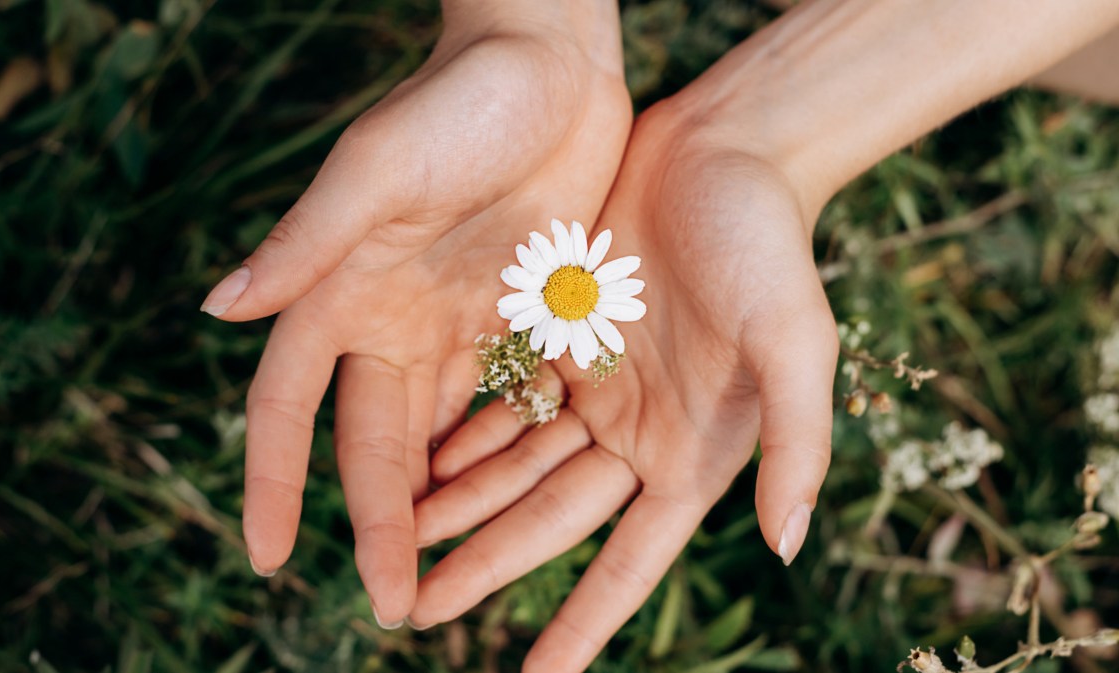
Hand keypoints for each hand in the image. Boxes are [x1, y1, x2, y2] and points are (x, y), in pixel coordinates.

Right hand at [203, 2, 629, 626]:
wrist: (550, 64)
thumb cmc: (456, 102)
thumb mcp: (379, 170)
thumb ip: (306, 242)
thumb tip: (215, 309)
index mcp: (345, 292)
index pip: (292, 406)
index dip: (273, 479)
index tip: (268, 556)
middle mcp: (397, 319)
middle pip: (376, 444)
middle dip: (380, 525)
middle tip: (394, 608)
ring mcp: (463, 323)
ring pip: (443, 439)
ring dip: (443, 510)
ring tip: (450, 584)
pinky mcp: (527, 318)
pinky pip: (510, 405)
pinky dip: (506, 458)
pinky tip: (516, 513)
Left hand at [407, 104, 838, 669]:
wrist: (726, 149)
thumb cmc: (769, 245)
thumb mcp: (793, 342)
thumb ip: (796, 442)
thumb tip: (788, 545)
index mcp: (690, 452)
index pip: (629, 561)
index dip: (583, 623)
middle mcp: (637, 432)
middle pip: (549, 521)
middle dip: (487, 567)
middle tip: (418, 613)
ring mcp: (594, 386)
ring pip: (513, 465)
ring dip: (460, 507)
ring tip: (399, 552)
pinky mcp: (560, 337)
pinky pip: (501, 399)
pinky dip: (462, 435)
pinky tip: (415, 463)